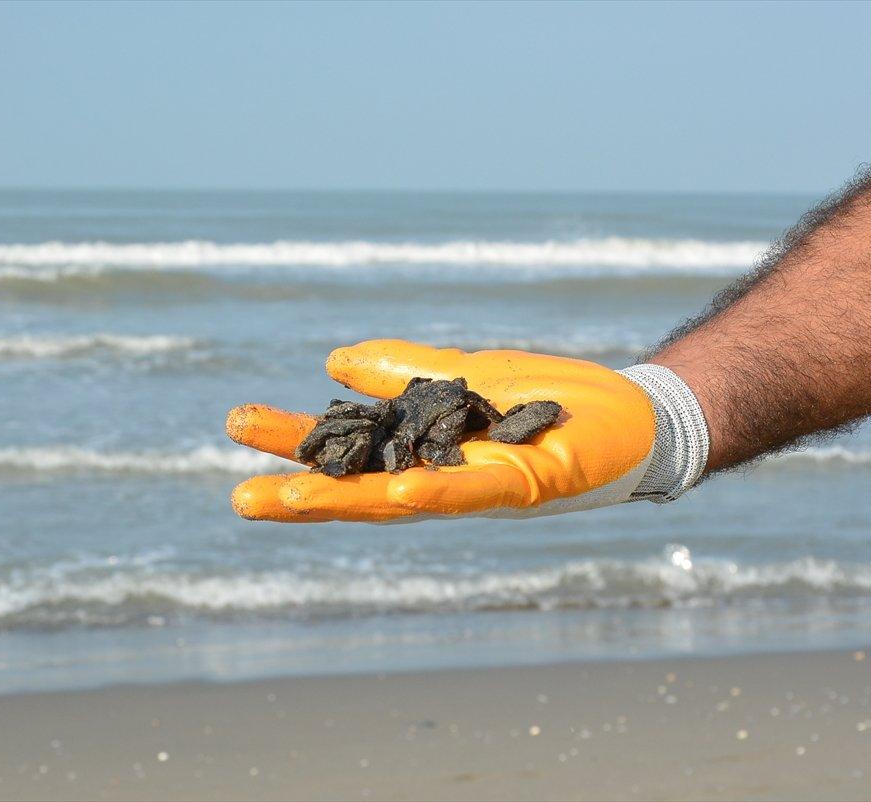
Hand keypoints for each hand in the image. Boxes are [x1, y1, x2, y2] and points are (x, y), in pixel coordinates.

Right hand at [226, 339, 655, 521]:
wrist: (633, 414)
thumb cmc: (551, 401)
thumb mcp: (463, 377)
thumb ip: (402, 374)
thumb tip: (333, 363)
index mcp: (426, 453)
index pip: (350, 452)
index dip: (294, 444)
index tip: (237, 426)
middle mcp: (446, 479)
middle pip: (363, 489)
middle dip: (301, 493)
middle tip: (239, 495)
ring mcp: (484, 485)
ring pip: (406, 499)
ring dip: (349, 502)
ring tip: (290, 498)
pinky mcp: (530, 480)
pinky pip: (479, 490)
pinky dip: (440, 490)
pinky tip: (403, 488)